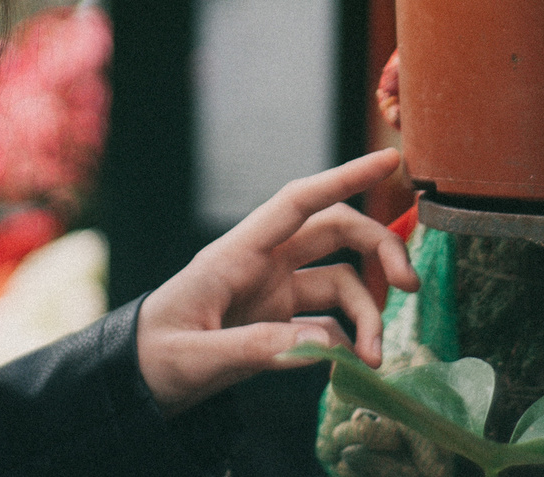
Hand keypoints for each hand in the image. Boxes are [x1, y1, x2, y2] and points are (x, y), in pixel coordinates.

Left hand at [135, 149, 419, 415]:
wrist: (134, 382)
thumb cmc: (152, 358)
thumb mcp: (195, 357)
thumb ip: (256, 347)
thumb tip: (325, 344)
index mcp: (235, 253)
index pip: (297, 202)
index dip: (344, 177)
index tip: (389, 160)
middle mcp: (261, 262)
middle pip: (335, 233)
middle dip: (378, 251)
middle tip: (410, 287)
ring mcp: (273, 290)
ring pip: (340, 280)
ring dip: (368, 312)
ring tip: (376, 356)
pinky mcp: (279, 319)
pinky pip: (329, 319)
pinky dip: (349, 338)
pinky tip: (354, 365)